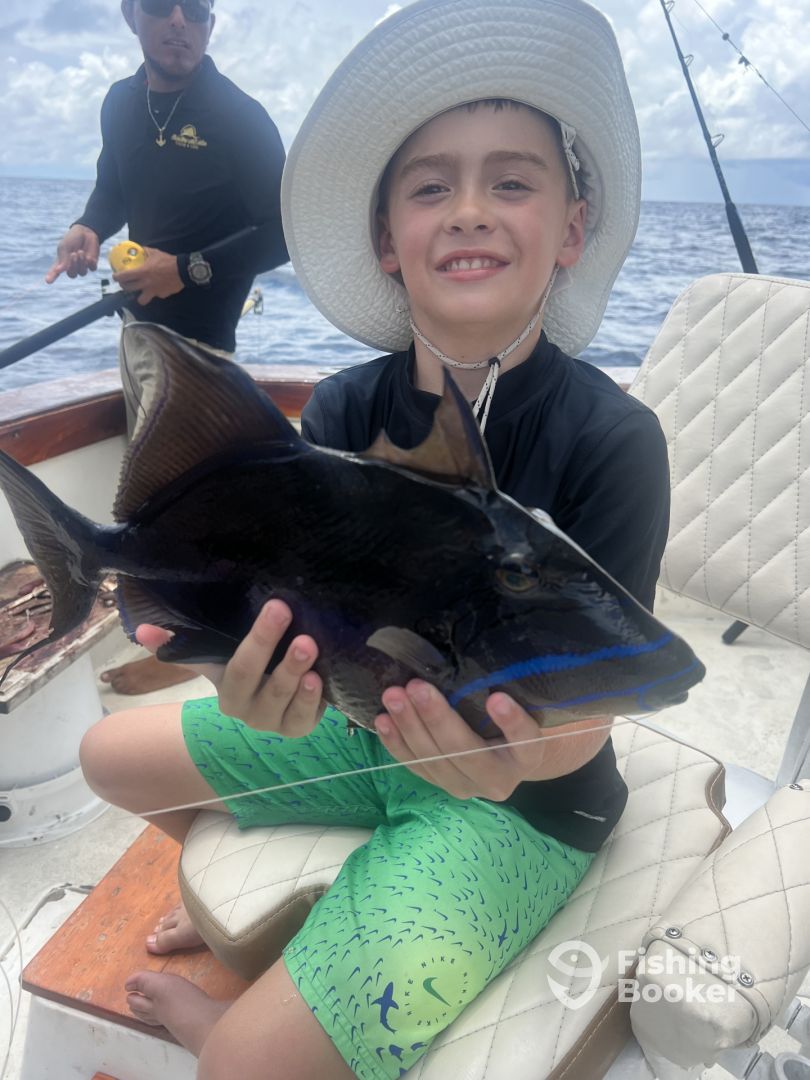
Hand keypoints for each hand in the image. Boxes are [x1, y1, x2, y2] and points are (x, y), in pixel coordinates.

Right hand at [45, 225, 99, 282]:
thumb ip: (63, 257)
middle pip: (72, 275)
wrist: (86, 232)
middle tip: (74, 254)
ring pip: (82, 272)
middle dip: (73, 265)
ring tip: (81, 252)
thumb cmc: (72, 239)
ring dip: (82, 263)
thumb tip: (59, 270)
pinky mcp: (92, 264)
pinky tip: (89, 257)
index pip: (55, 272)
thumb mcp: (65, 246)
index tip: (48, 281)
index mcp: (61, 262)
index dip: (51, 276)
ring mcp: (82, 266)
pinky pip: (92, 269)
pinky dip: (90, 263)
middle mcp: (71, 266)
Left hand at [114, 247, 183, 304]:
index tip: (115, 277)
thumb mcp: (155, 253)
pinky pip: (155, 295)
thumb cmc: (167, 261)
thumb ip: (145, 251)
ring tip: (141, 292)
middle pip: (129, 289)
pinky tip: (158, 287)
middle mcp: (145, 284)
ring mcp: (153, 291)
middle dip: (124, 287)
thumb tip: (139, 248)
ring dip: (139, 297)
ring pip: (141, 300)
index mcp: (142, 272)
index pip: (124, 277)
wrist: (182, 271)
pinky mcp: (161, 295)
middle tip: (125, 284)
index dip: (117, 277)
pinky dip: (155, 292)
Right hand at [135, 599, 323, 736]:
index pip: (225, 662)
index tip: (233, 611)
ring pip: (280, 696)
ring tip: (307, 644)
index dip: (232, 640)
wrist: (284, 709)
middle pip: (249, 674)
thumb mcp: (222, 659)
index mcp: (224, 687)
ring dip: (292, 669)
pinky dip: (310, 699)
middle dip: (264, 641)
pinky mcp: (298, 728)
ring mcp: (271, 721)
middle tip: (281, 610)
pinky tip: (317, 679)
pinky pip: (303, 717)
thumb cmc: (253, 674)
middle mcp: (244, 708)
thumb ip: (185, 645)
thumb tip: (142, 629)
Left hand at [376, 681, 611, 799]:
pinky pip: (416, 768)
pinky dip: (397, 744)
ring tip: (393, 696)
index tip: (497, 697)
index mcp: (529, 756)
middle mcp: (501, 779)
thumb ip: (511, 685)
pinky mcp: (443, 786)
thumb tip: (485, 643)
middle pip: (467, 752)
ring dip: (410, 728)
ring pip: (435, 762)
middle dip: (438, 719)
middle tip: (417, 686)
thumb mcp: (525, 702)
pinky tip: (383, 721)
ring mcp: (469, 787)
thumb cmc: (520, 713)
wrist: (513, 753)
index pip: (525, 741)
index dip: (512, 722)